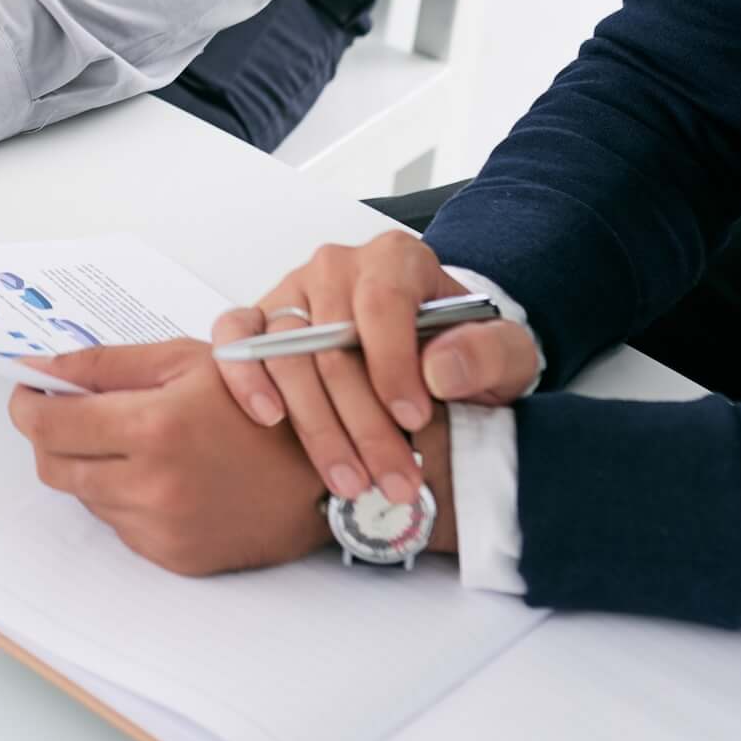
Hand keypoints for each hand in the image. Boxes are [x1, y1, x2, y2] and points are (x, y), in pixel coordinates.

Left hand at [13, 341, 429, 575]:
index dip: (27, 404)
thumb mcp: (189, 361)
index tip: (29, 392)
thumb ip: (106, 365)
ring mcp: (161, 528)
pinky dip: (124, 497)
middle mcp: (151, 485)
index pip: (46, 425)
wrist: (327, 475)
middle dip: (51, 436)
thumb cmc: (264, 407)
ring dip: (91, 465)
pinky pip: (119, 524)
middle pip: (52, 466)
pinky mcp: (172, 556)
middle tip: (75, 413)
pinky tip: (163, 474)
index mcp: (153, 426)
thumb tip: (41, 368)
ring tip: (137, 440)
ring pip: (84, 496)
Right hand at [206, 235, 541, 510]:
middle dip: (363, 423)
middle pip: (333, 342)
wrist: (438, 358)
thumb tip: (440, 371)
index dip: (394, 365)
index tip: (414, 419)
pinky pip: (235, 337)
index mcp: (396, 260)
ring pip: (287, 353)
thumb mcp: (505, 353)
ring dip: (317, 425)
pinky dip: (244, 376)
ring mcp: (294, 293)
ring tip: (349, 480)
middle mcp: (337, 268)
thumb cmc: (464, 352)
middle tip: (391, 479)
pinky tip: (269, 418)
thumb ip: (487, 354)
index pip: (383, 302)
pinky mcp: (261, 321)